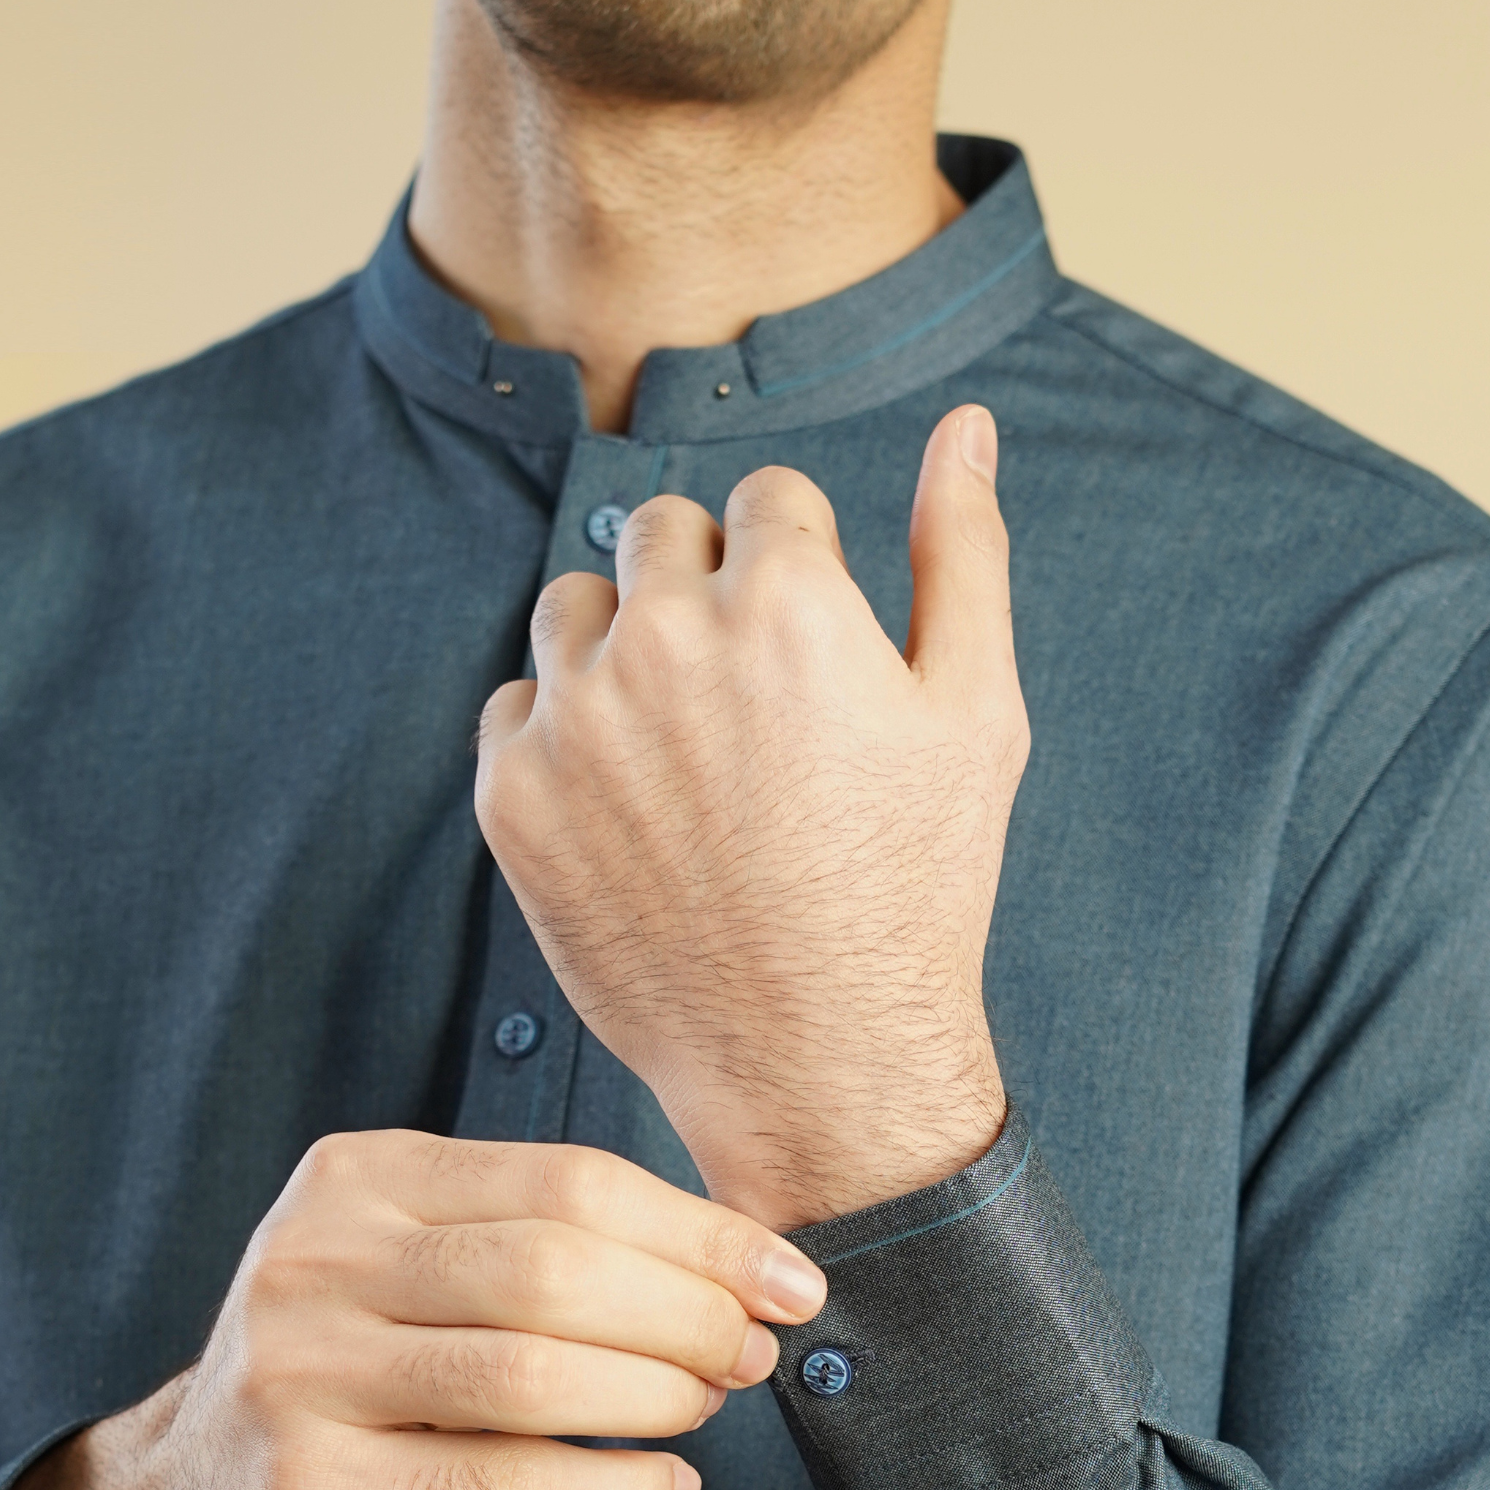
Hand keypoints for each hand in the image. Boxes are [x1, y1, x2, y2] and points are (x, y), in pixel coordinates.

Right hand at [0, 1131, 826, 1489]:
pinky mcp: (315, 1489)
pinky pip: (502, 1482)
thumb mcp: (411, 1268)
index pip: (567, 1183)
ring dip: (655, 1395)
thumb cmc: (349, 1374)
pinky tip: (666, 1486)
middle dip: (687, 1315)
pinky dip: (609, 1485)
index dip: (699, 1233)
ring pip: (531, 1375)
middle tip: (752, 1355)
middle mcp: (318, 1259)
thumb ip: (539, 1244)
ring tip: (709, 1408)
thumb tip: (741, 1267)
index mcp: (358, 1178)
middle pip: (555, 1270)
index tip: (788, 1279)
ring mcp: (304, 1375)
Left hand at [473, 403, 1028, 1232]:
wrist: (821, 1065)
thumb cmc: (916, 892)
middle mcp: (664, 639)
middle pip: (659, 532)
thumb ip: (965, 552)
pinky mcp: (514, 798)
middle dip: (706, 595)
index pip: (766, 502)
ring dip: (623, 652)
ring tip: (689, 761)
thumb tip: (966, 424)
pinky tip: (634, 816)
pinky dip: (563, 744)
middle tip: (754, 719)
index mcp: (784, 598)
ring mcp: (576, 720)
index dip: (801, 580)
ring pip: (575, 606)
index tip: (815, 673)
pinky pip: (514, 709)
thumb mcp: (975, 716)